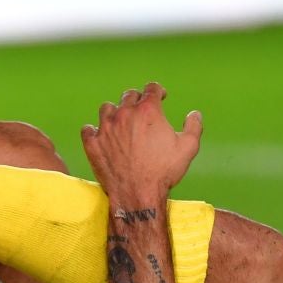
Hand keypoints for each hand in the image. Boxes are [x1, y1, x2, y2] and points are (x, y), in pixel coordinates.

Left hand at [79, 82, 202, 210]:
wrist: (138, 194)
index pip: (151, 88)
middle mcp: (124, 114)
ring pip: (106, 108)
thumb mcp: (188, 148)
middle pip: (129, 96)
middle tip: (141, 109)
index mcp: (148, 111)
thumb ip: (194, 126)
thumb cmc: (164, 172)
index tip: (160, 96)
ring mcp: (105, 128)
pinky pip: (88, 129)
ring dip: (115, 111)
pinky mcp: (92, 143)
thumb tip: (194, 114)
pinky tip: (100, 135)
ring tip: (120, 121)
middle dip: (137, 99)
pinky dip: (94, 130)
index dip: (158, 91)